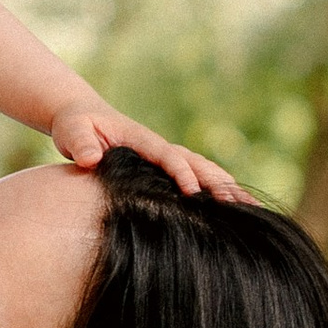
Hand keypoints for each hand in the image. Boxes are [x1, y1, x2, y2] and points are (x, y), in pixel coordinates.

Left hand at [46, 97, 244, 202]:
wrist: (84, 117)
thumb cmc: (76, 126)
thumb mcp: (72, 131)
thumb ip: (81, 143)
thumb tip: (90, 160)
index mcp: (142, 140)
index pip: (167, 156)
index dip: (181, 172)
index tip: (192, 192)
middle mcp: (161, 148)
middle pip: (198, 164)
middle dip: (219, 183)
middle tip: (243, 205)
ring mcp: (168, 157)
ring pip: (205, 171)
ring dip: (228, 188)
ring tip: (255, 209)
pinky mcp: (168, 168)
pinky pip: (199, 178)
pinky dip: (219, 191)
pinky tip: (237, 209)